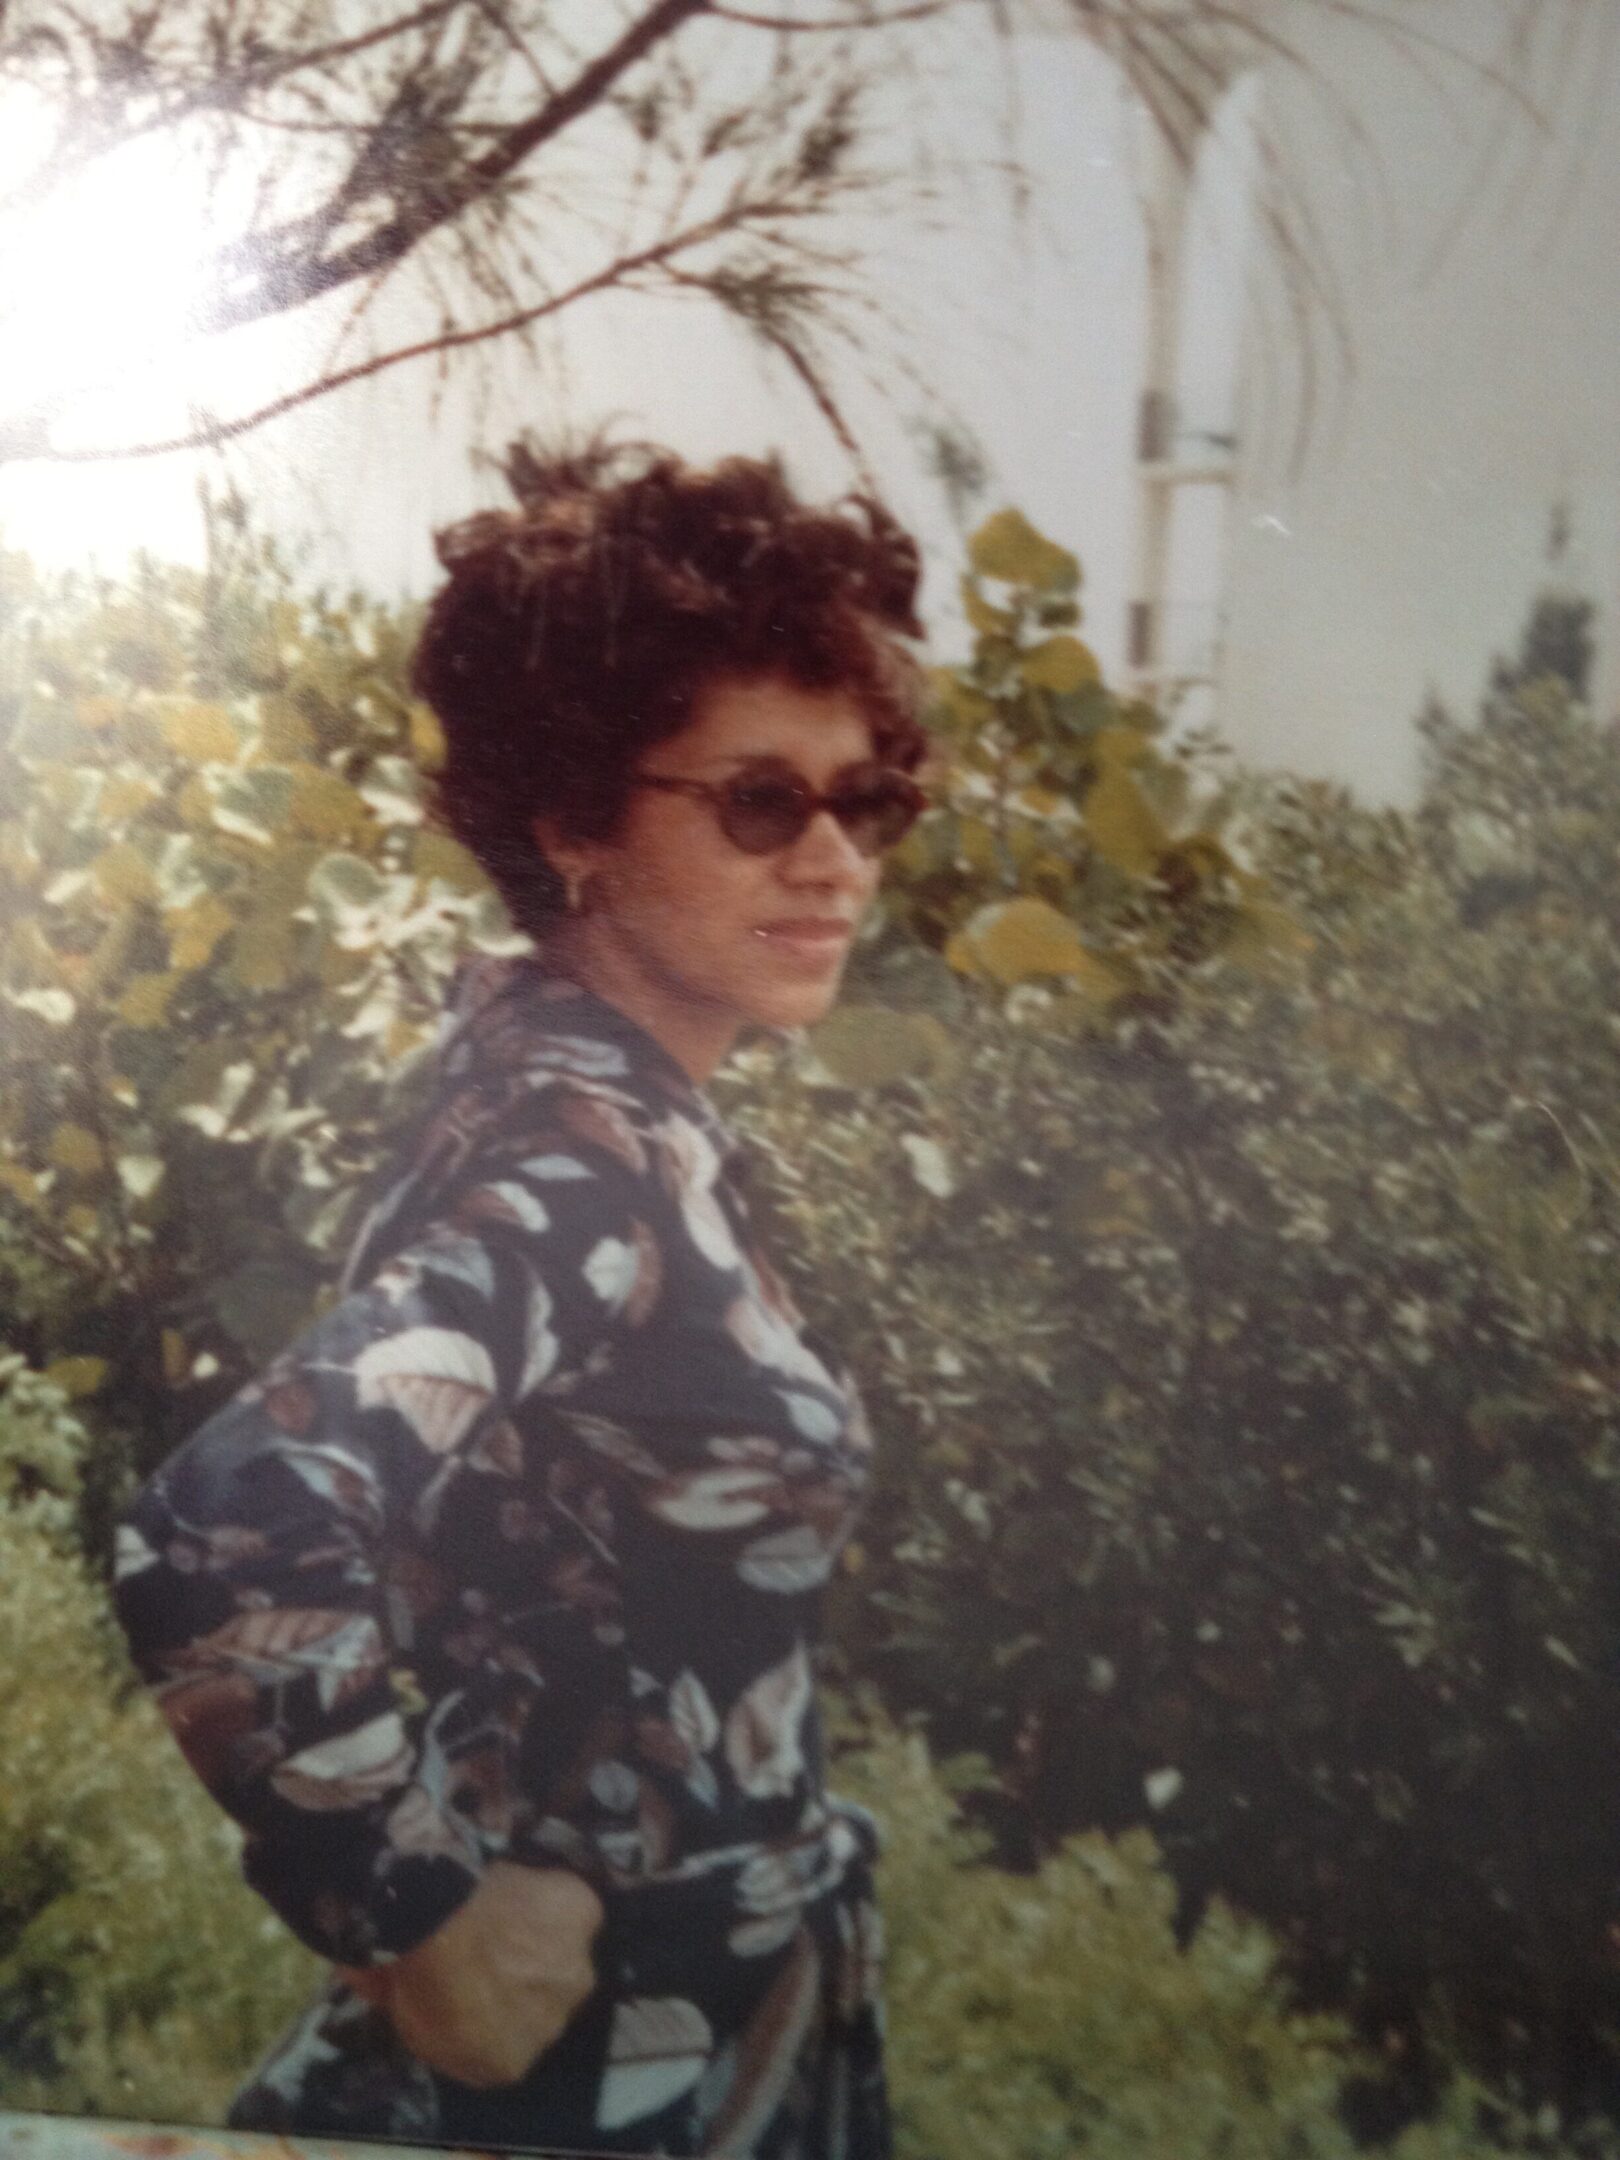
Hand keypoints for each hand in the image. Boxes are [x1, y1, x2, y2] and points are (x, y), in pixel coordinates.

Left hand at [339, 1861, 604, 2088]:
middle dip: (520, 1978)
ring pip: (562, 1956)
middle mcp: (550, 2029)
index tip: (468, 1979)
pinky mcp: (585, 1920)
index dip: (487, 2009)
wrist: (442, 1920)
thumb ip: (408, 2011)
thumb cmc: (415, 1971)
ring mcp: (573, 1973)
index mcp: (504, 2065)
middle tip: (486, 1941)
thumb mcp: (396, 2007)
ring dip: (543, 1940)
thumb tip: (372, 1984)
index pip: (503, 2043)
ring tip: (504, 1908)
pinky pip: (572, 1908)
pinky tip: (525, 1883)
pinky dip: (554, 1898)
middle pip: (541, 2002)